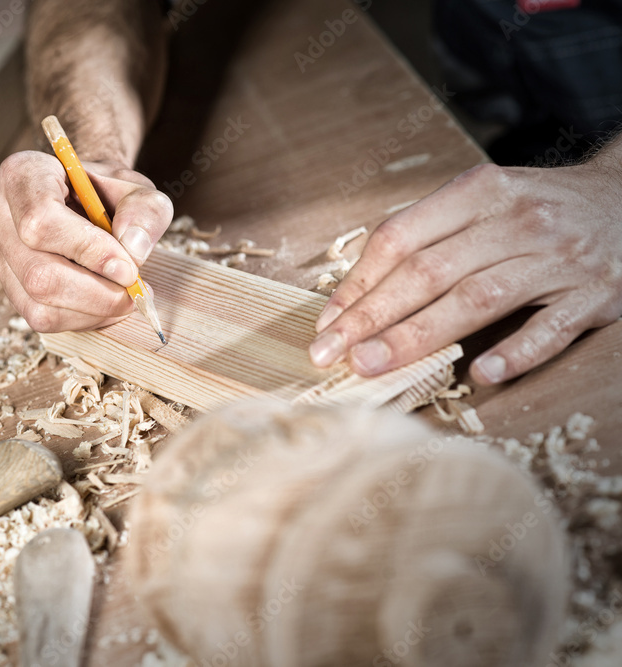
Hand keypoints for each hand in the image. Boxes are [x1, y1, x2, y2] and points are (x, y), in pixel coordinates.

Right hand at [0, 150, 172, 331]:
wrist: (91, 203)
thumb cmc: (109, 194)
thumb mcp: (139, 190)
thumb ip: (145, 211)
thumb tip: (133, 250)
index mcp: (23, 175)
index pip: (41, 220)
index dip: (88, 250)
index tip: (128, 266)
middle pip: (39, 274)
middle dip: (96, 292)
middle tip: (134, 288)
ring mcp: (0, 254)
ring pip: (40, 303)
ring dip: (94, 309)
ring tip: (124, 295)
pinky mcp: (10, 287)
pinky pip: (42, 318)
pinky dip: (83, 318)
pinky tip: (103, 302)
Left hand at [308, 161, 621, 383]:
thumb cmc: (539, 209)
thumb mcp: (484, 201)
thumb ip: (429, 235)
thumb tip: (358, 290)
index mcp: (479, 192)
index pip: (401, 238)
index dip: (358, 283)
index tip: (326, 322)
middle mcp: (516, 220)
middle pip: (428, 272)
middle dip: (371, 317)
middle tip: (329, 354)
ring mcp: (557, 257)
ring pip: (476, 299)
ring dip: (417, 336)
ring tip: (372, 366)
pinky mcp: (596, 294)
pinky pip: (551, 327)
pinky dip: (516, 351)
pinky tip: (481, 373)